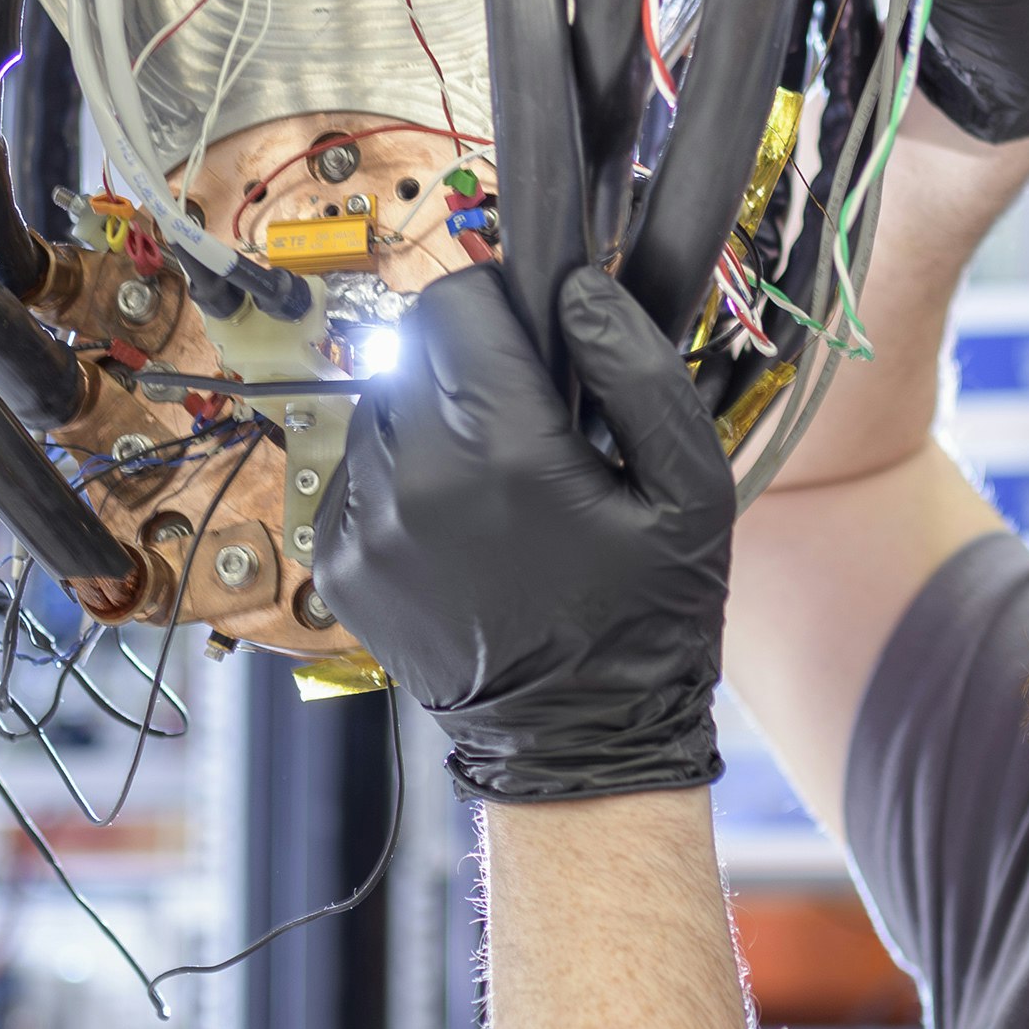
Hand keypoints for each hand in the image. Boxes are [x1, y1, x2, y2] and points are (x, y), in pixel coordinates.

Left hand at [317, 265, 732, 802]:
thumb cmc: (644, 618)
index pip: (454, 301)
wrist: (576, 742)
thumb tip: (579, 287)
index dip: (500, 305)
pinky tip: (457, 524)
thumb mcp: (690, 489)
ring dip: (430, 422)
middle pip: (411, 347)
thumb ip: (639, 370)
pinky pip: (357, 474)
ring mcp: (365, 526)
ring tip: (493, 483)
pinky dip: (400, 480)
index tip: (535, 343)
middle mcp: (415, 480)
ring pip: (380, 407)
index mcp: (503, 452)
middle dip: (467, 365)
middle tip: (524, 423)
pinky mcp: (338, 562)